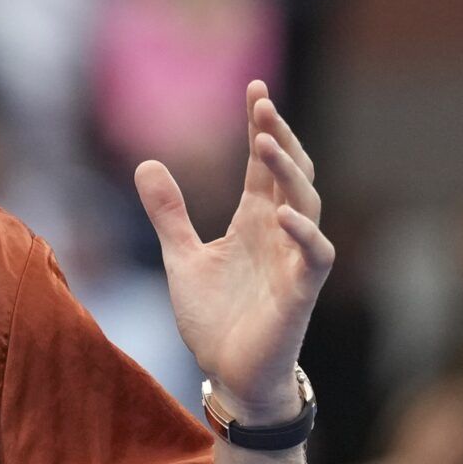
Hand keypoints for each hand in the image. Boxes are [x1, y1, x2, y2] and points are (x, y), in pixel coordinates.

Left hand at [133, 81, 334, 421]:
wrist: (231, 376)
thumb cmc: (216, 318)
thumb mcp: (181, 258)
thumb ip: (168, 213)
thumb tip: (147, 162)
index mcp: (253, 221)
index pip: (262, 165)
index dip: (260, 127)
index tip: (254, 87)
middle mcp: (279, 233)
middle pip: (289, 172)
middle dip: (278, 136)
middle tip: (261, 102)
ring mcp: (294, 260)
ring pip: (306, 203)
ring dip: (287, 170)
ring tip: (264, 140)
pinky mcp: (301, 293)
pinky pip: (315, 256)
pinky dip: (304, 233)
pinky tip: (282, 213)